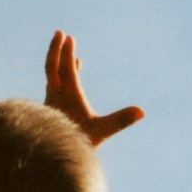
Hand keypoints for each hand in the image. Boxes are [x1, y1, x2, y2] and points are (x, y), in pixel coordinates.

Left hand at [44, 31, 144, 146]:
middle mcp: (55, 97)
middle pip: (52, 67)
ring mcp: (50, 104)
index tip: (69, 37)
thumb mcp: (102, 131)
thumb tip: (142, 111)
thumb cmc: (79, 143)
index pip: (66, 69)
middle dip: (56, 50)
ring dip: (58, 63)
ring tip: (70, 55)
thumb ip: (121, 120)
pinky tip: (66, 79)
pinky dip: (60, 77)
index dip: (67, 53)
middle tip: (60, 33)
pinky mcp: (49, 111)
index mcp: (67, 97)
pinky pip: (54, 87)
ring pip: (52, 78)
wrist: (52, 159)